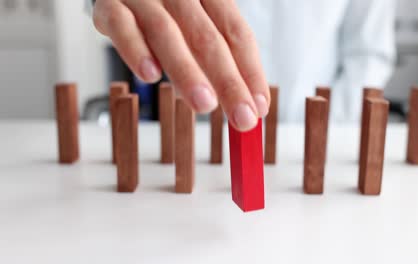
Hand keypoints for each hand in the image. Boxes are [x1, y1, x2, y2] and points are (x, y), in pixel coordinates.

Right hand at [93, 0, 269, 130]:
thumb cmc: (165, 7)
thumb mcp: (194, 24)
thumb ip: (208, 60)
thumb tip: (228, 103)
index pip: (236, 32)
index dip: (251, 71)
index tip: (259, 106)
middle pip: (208, 38)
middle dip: (228, 82)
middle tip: (242, 118)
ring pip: (167, 33)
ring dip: (187, 72)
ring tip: (205, 105)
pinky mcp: (110, 5)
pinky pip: (122, 25)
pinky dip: (136, 50)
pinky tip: (150, 75)